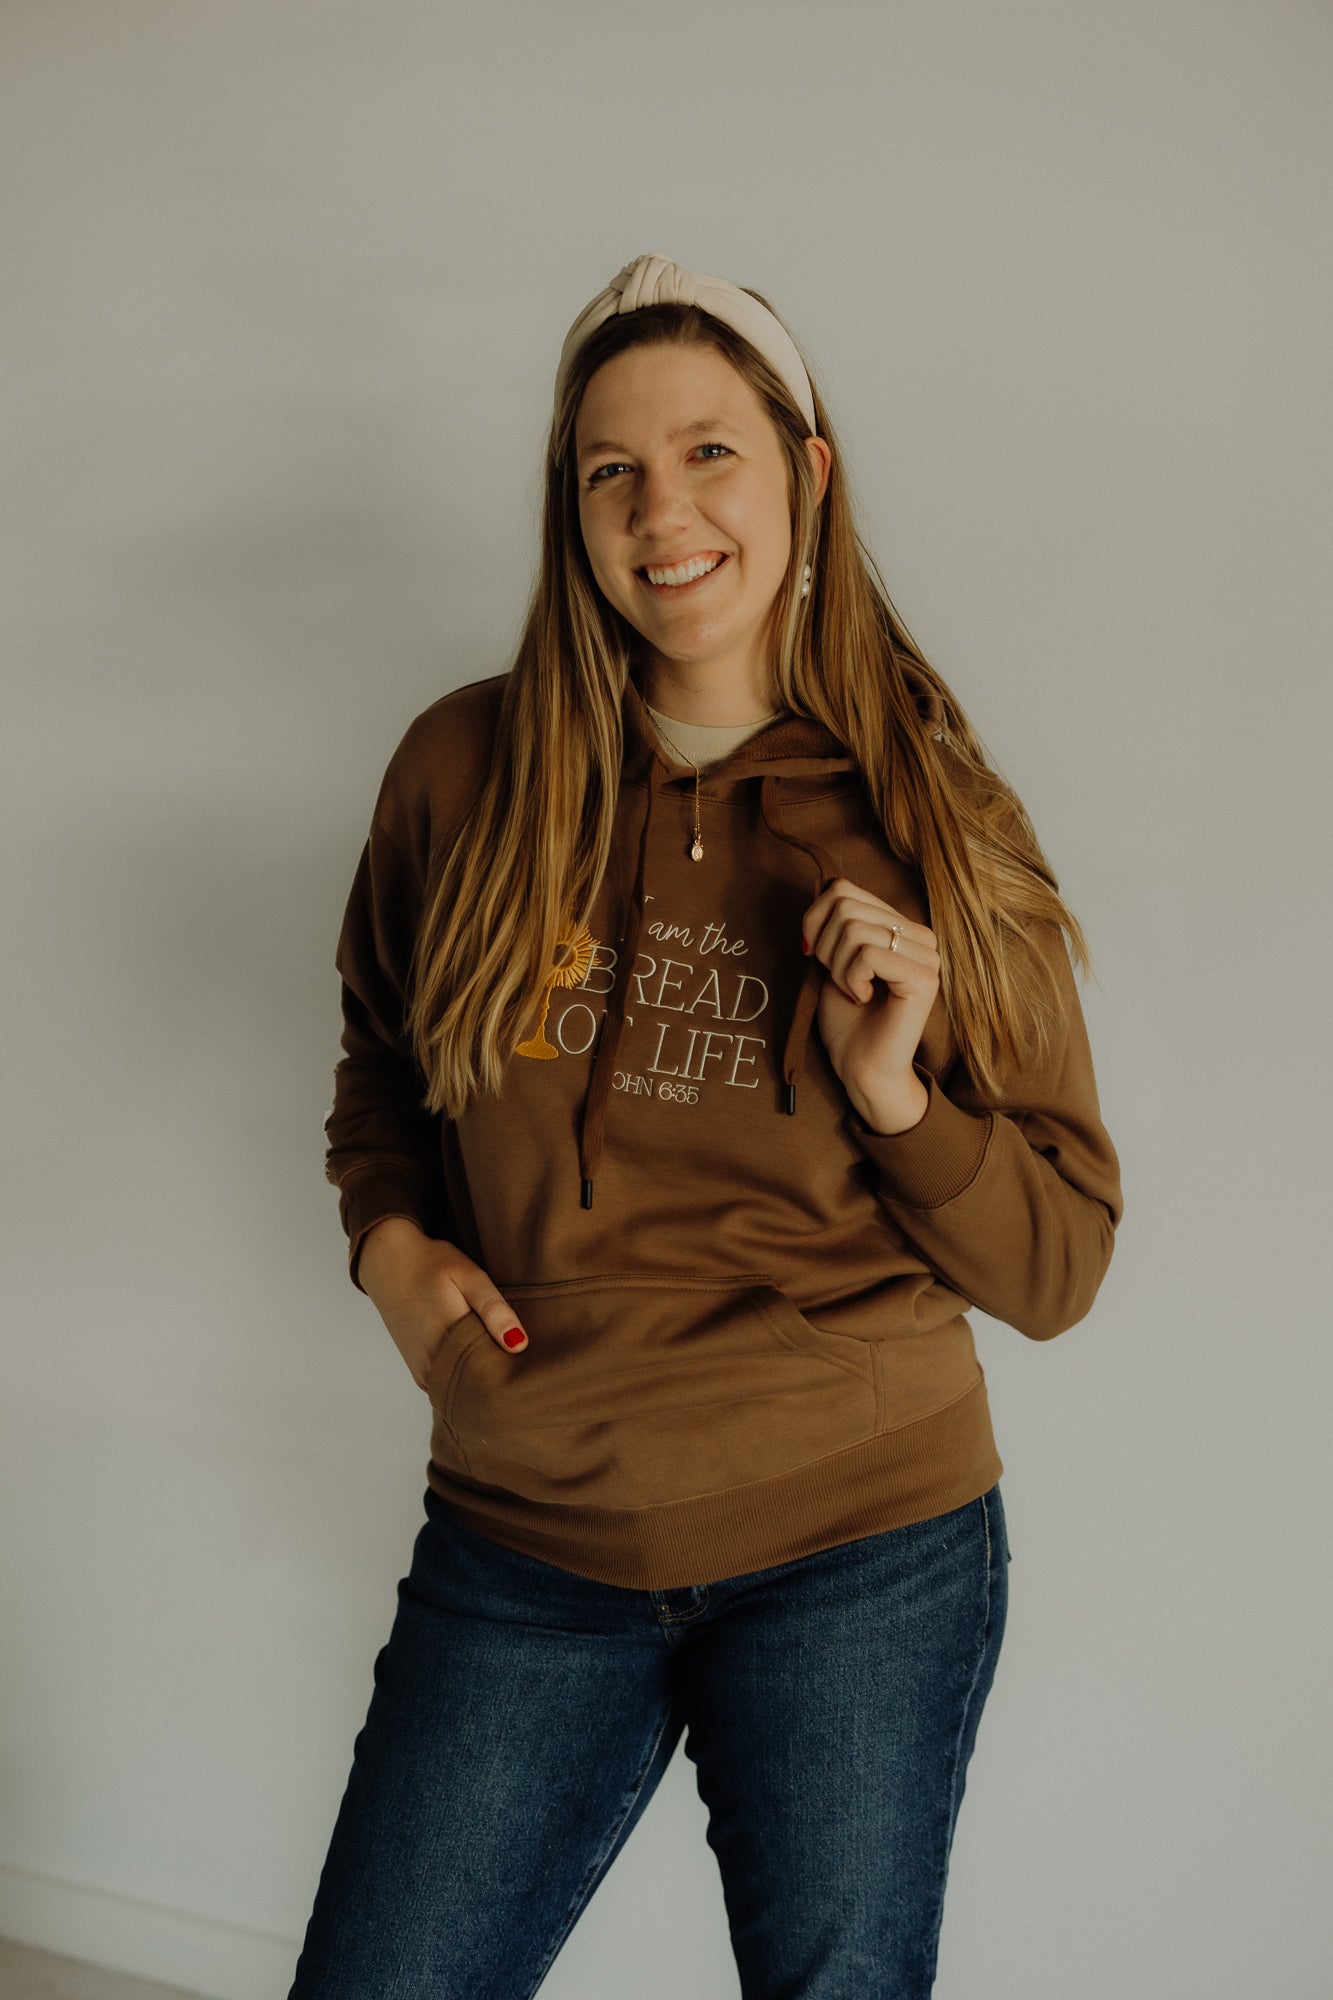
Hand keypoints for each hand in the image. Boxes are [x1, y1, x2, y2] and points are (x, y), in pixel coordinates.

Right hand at [356, 1217, 528, 1389]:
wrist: (389, 1263)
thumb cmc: (432, 1265)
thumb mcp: (469, 1276)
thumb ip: (494, 1309)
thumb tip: (519, 1345)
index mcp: (449, 1339)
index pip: (492, 1374)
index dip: (513, 1369)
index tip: (527, 1360)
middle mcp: (432, 1363)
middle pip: (478, 1386)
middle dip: (499, 1377)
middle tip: (517, 1358)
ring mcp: (423, 1371)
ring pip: (462, 1389)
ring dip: (481, 1378)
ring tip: (497, 1355)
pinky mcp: (418, 1372)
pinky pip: (448, 1386)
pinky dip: (464, 1378)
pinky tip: (476, 1358)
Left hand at [800, 877, 940, 1133]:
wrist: (861, 1068)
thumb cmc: (847, 1020)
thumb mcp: (833, 959)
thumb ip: (835, 924)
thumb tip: (826, 888)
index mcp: (900, 925)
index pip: (844, 888)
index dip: (813, 918)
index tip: (811, 953)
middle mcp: (920, 935)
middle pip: (846, 906)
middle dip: (824, 945)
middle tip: (836, 979)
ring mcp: (927, 955)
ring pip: (854, 929)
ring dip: (836, 967)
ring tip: (850, 991)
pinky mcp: (924, 978)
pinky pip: (868, 955)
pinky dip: (850, 978)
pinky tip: (861, 998)